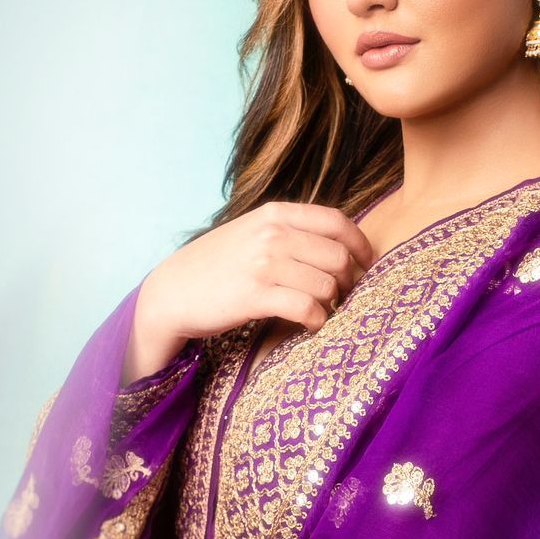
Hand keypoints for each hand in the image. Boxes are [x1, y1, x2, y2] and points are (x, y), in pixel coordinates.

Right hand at [121, 200, 375, 386]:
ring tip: (322, 312)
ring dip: (331, 304)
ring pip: (326, 285)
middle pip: (338, 257)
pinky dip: (317, 320)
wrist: (172, 291)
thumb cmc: (217, 265)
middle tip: (343, 297)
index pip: (337, 221)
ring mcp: (263, 264)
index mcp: (276, 214)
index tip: (367, 264)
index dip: (361, 245)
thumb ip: (290, 230)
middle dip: (349, 282)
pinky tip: (310, 324)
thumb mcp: (252, 232)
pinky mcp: (255, 296)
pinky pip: (307, 308)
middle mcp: (273, 234)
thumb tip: (338, 243)